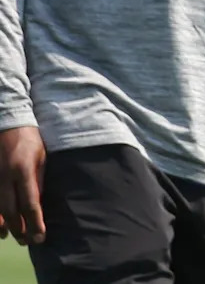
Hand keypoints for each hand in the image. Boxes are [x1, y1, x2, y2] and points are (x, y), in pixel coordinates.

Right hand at [0, 126, 46, 244]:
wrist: (8, 122)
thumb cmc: (30, 140)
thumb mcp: (42, 158)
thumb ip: (40, 181)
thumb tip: (39, 205)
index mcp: (23, 171)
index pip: (30, 204)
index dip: (35, 223)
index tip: (40, 237)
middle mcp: (5, 177)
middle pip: (10, 212)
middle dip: (20, 230)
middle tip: (27, 242)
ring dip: (4, 227)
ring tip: (13, 237)